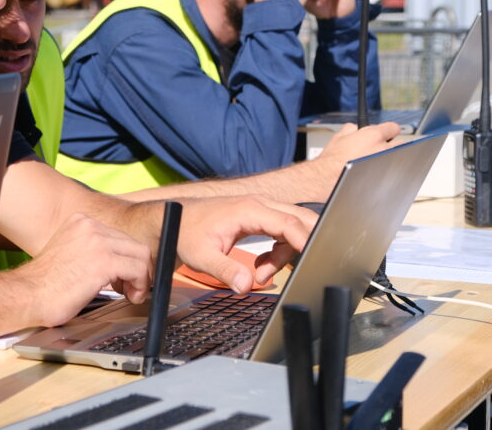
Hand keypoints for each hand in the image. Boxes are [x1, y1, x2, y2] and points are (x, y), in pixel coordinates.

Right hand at [18, 213, 152, 326]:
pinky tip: (130, 295)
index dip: (127, 258)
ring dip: (141, 277)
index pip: (120, 236)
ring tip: (131, 293)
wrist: (26, 295)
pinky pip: (138, 269)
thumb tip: (119, 263)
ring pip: (140, 255)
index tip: (125, 276)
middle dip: (137, 268)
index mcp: (81, 221)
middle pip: (133, 244)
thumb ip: (92, 250)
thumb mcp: (71, 254)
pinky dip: (140, 284)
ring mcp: (97, 242)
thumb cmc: (45, 284)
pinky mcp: (103, 261)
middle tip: (131, 288)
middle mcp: (90, 226)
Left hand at [174, 196, 318, 292]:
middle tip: (307, 267)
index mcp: (248, 210)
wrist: (176, 220)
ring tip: (260, 275)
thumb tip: (245, 286)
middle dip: (307, 243)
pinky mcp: (259, 217)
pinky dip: (278, 251)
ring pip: (292, 228)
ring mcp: (260, 209)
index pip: (289, 223)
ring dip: (285, 255)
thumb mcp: (202, 257)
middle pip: (299, 219)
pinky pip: (282, 232)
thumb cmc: (187, 233)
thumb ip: (226, 271)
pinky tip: (260, 266)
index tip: (315, 259)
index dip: (306, 241)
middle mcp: (259, 205)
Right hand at [313, 122, 399, 196]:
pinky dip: (391, 175)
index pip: (393, 127)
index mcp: (373, 135)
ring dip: (395, 160)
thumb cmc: (330, 161)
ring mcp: (387, 165)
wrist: (325, 179)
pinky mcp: (386, 180)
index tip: (386, 135)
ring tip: (383, 164)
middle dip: (395, 146)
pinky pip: (396, 175)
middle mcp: (383, 149)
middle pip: (403, 143)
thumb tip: (352, 128)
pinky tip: (381, 176)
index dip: (388, 131)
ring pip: (402, 159)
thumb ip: (349, 130)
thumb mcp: (338, 138)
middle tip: (384, 150)